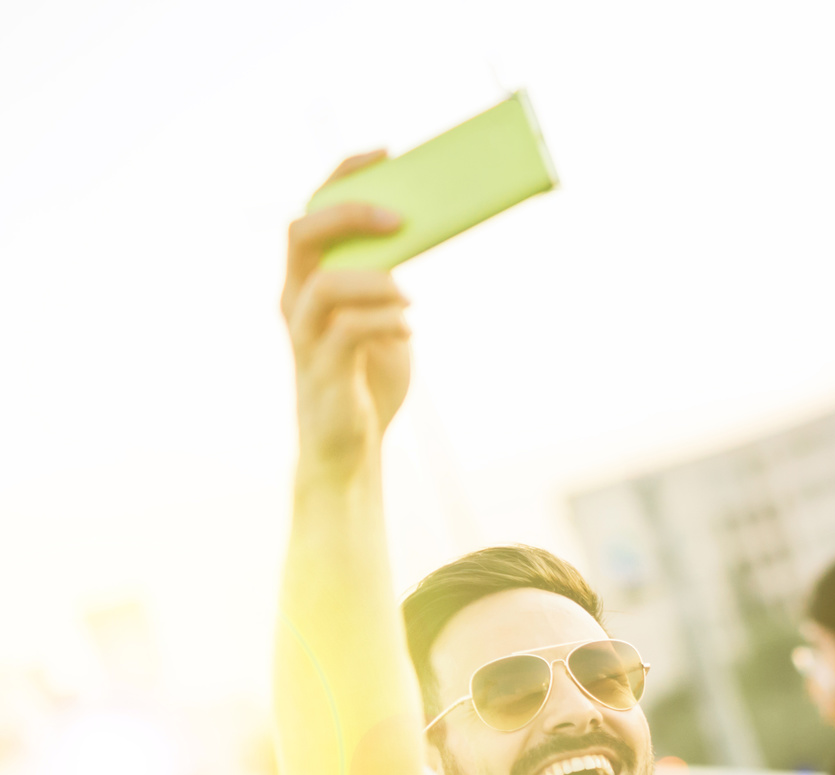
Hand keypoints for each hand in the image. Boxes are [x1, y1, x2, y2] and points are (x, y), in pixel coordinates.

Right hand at [283, 153, 410, 481]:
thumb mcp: (384, 315)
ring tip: (408, 299)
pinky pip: (347, 332)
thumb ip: (389, 277)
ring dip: (375, 281)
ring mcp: (305, 334)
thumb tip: (422, 230)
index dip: (342, 176)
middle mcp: (296, 299)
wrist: (351, 446)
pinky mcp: (322, 370)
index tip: (384, 151)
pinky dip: (385, 324)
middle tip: (400, 218)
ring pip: (325, 284)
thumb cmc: (368, 374)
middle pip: (303, 234)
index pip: (312, 210)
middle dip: (350, 216)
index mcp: (308, 278)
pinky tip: (407, 333)